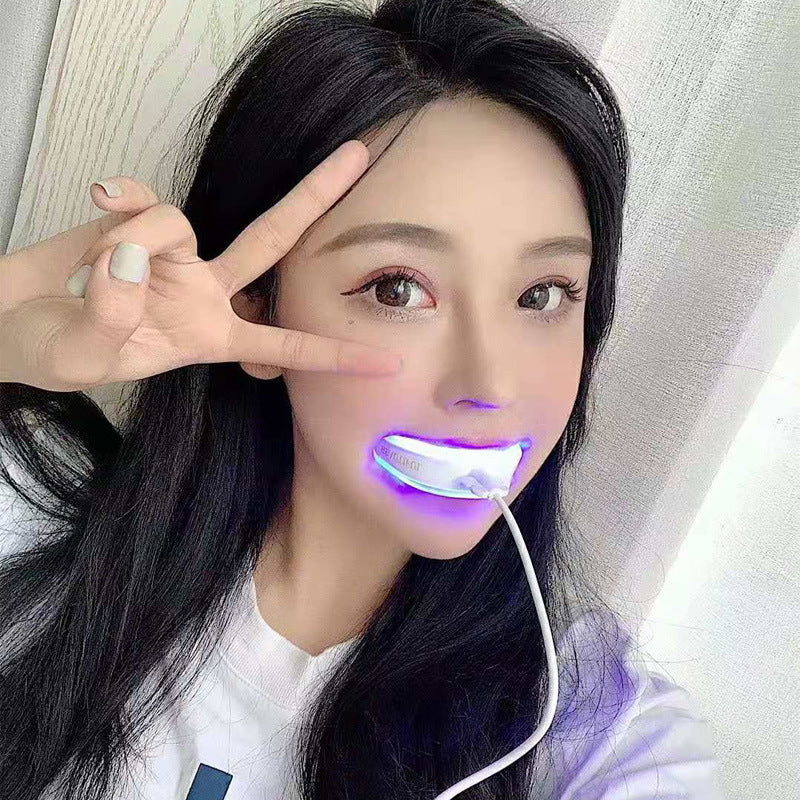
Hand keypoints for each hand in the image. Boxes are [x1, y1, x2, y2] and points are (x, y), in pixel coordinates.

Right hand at [0, 140, 402, 390]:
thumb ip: (109, 318)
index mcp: (210, 336)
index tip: (386, 364)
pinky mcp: (134, 219)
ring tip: (89, 274)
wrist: (12, 319)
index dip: (333, 354)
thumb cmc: (52, 351)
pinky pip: (140, 197)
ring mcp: (172, 251)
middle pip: (271, 240)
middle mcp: (203, 289)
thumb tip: (133, 258)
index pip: (283, 345)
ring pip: (177, 222)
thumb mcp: (81, 357)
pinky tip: (98, 205)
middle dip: (313, 198)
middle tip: (360, 155)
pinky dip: (119, 201)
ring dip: (131, 241)